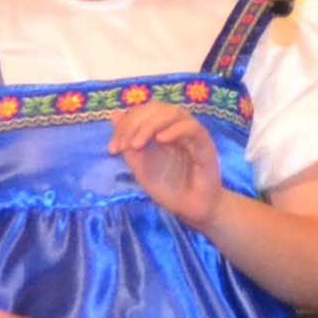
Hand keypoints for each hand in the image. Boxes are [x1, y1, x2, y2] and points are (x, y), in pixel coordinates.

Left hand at [109, 101, 227, 225]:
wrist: (191, 209)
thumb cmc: (168, 188)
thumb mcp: (140, 167)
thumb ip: (128, 144)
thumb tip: (115, 116)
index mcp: (162, 129)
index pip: (142, 113)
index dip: (124, 125)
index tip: (112, 149)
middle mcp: (177, 127)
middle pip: (156, 108)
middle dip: (134, 123)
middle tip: (124, 146)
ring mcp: (192, 134)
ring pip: (173, 113)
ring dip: (150, 125)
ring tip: (136, 145)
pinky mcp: (205, 144)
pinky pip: (191, 128)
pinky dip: (174, 130)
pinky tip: (160, 140)